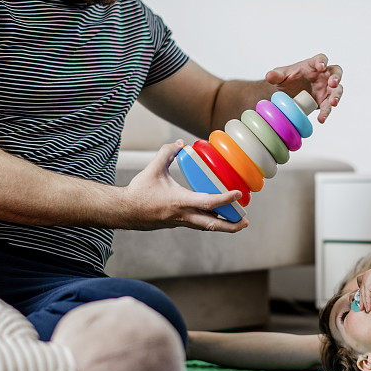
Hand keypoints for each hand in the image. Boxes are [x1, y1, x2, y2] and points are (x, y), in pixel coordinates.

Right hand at [123, 140, 248, 232]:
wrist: (124, 211)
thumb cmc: (139, 191)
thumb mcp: (152, 169)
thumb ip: (167, 153)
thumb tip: (182, 144)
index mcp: (180, 202)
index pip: (208, 202)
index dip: (225, 199)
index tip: (238, 194)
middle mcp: (183, 215)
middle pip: (213, 225)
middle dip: (231, 226)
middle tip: (245, 222)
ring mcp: (181, 222)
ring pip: (206, 227)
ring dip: (223, 226)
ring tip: (237, 222)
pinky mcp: (177, 224)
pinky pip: (198, 224)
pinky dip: (209, 222)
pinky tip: (215, 216)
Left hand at [265, 53, 342, 122]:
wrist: (287, 94)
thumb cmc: (287, 80)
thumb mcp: (280, 76)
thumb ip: (276, 75)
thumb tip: (269, 75)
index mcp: (313, 65)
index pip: (321, 59)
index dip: (322, 61)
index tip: (321, 66)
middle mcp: (323, 75)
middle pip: (336, 72)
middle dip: (336, 77)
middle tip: (332, 83)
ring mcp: (326, 88)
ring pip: (337, 90)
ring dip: (337, 96)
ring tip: (332, 103)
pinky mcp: (324, 101)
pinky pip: (328, 106)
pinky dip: (326, 112)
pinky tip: (321, 119)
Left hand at [355, 263, 370, 312]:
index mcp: (366, 276)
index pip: (362, 287)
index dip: (362, 294)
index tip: (362, 300)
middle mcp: (364, 279)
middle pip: (361, 292)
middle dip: (361, 300)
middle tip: (361, 307)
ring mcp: (365, 282)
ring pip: (363, 295)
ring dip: (365, 304)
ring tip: (366, 310)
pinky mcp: (368, 286)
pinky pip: (367, 297)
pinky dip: (368, 303)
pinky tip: (369, 308)